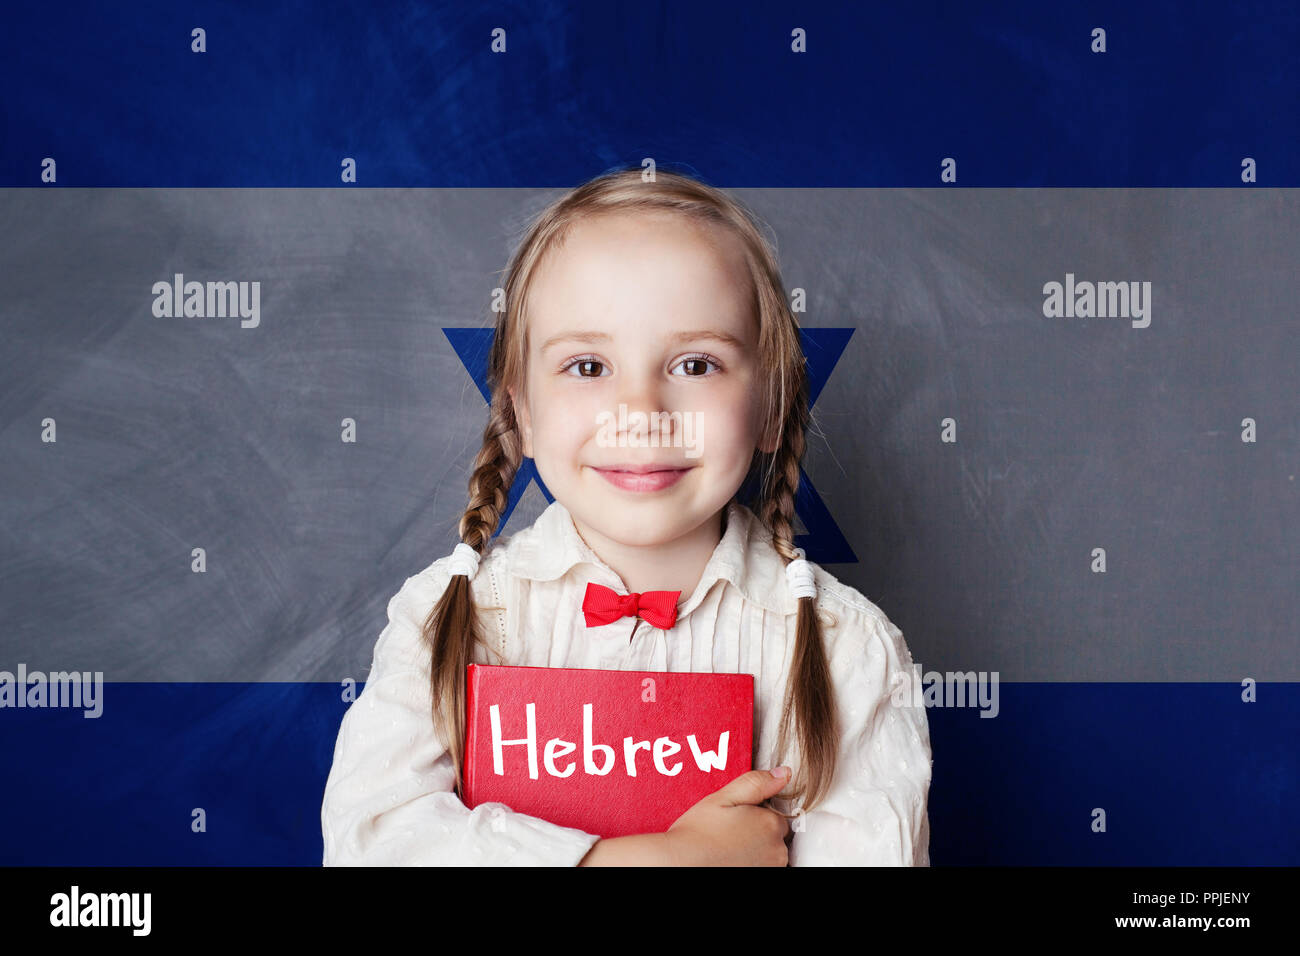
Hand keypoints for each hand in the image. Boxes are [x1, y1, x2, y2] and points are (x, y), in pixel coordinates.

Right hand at [662, 767, 792, 865]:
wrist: (679, 864)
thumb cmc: (696, 834)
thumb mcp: (723, 798)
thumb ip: (756, 783)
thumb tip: (783, 773)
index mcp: (770, 824)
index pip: (775, 816)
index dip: (754, 815)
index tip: (736, 818)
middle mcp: (776, 850)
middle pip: (774, 836)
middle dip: (756, 832)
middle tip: (728, 832)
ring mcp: (769, 869)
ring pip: (768, 854)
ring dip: (754, 850)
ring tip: (728, 847)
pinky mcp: (760, 878)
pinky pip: (761, 866)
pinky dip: (749, 863)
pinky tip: (730, 859)